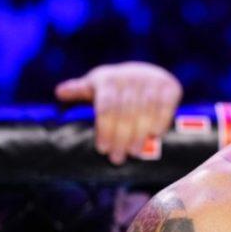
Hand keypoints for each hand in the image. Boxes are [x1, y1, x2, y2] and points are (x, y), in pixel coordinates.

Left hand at [55, 62, 182, 164]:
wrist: (145, 73)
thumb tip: (60, 92)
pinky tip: (154, 135)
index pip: (107, 107)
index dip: (105, 129)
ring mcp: (152, 80)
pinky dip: (161, 121)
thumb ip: (78, 90)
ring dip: (140, 134)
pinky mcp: (170, 86)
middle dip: (121, 138)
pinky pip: (166, 106)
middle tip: (118, 158)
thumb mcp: (94, 86)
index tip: (103, 149)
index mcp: (108, 78)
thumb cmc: (114, 87)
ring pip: (146, 111)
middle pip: (126, 112)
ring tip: (134, 152)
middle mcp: (131, 76)